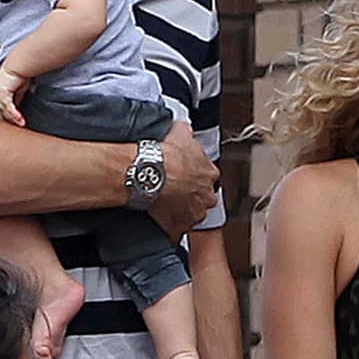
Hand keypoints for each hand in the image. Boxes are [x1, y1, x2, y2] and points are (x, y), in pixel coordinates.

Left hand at [0, 65, 30, 126]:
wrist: (19, 64)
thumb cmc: (20, 74)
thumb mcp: (19, 89)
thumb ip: (17, 98)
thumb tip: (18, 107)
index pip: (1, 108)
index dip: (6, 117)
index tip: (13, 123)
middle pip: (1, 111)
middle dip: (8, 120)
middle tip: (16, 127)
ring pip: (4, 110)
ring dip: (13, 118)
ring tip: (21, 124)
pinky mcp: (3, 92)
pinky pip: (8, 106)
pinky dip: (14, 113)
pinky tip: (20, 118)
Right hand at [151, 122, 217, 238]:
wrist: (149, 173)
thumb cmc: (166, 155)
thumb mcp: (179, 133)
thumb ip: (186, 132)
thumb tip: (185, 128)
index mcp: (210, 173)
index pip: (208, 177)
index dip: (195, 176)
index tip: (184, 175)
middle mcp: (206, 196)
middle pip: (203, 198)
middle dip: (192, 196)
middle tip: (175, 190)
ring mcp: (194, 213)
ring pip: (191, 215)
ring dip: (182, 212)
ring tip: (166, 205)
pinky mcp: (179, 226)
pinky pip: (176, 231)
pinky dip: (170, 227)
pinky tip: (160, 220)